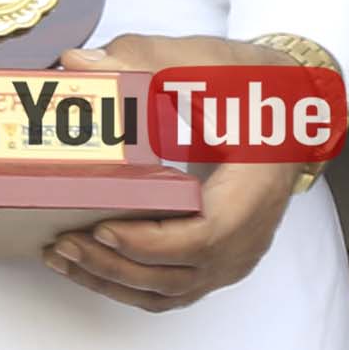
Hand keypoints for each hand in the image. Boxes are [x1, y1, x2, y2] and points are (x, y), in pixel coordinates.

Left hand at [43, 35, 319, 313]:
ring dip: (112, 279)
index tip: (102, 229)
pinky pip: (169, 290)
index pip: (204, 237)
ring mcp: (234, 255)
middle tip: (62, 241)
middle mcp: (249, 234)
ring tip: (61, 255)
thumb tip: (77, 64)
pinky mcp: (216, 261)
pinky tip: (86, 265)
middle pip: (178, 274)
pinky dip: (126, 284)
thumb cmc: (252, 88)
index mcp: (254, 188)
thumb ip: (141, 58)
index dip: (150, 242)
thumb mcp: (205, 64)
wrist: (288, 106)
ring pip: (168, 290)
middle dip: (114, 263)